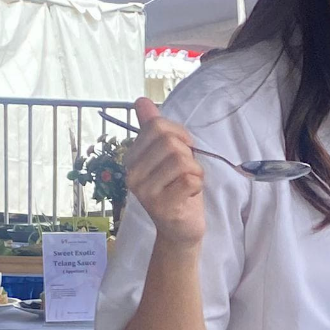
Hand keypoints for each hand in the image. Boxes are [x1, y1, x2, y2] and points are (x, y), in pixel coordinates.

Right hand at [123, 96, 207, 250]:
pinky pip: (190, 180)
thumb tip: (141, 101)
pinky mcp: (161, 206)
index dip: (179, 134)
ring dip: (194, 171)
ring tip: (188, 184)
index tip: (183, 150)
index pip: (157, 126)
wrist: (180, 229)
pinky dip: (198, 185)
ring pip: (181, 161)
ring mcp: (144, 192)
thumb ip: (153, 128)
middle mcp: (132, 174)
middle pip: (170, 142)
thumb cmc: (176, 189)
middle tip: (185, 172)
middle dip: (188, 154)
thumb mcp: (166, 155)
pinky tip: (189, 196)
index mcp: (131, 158)